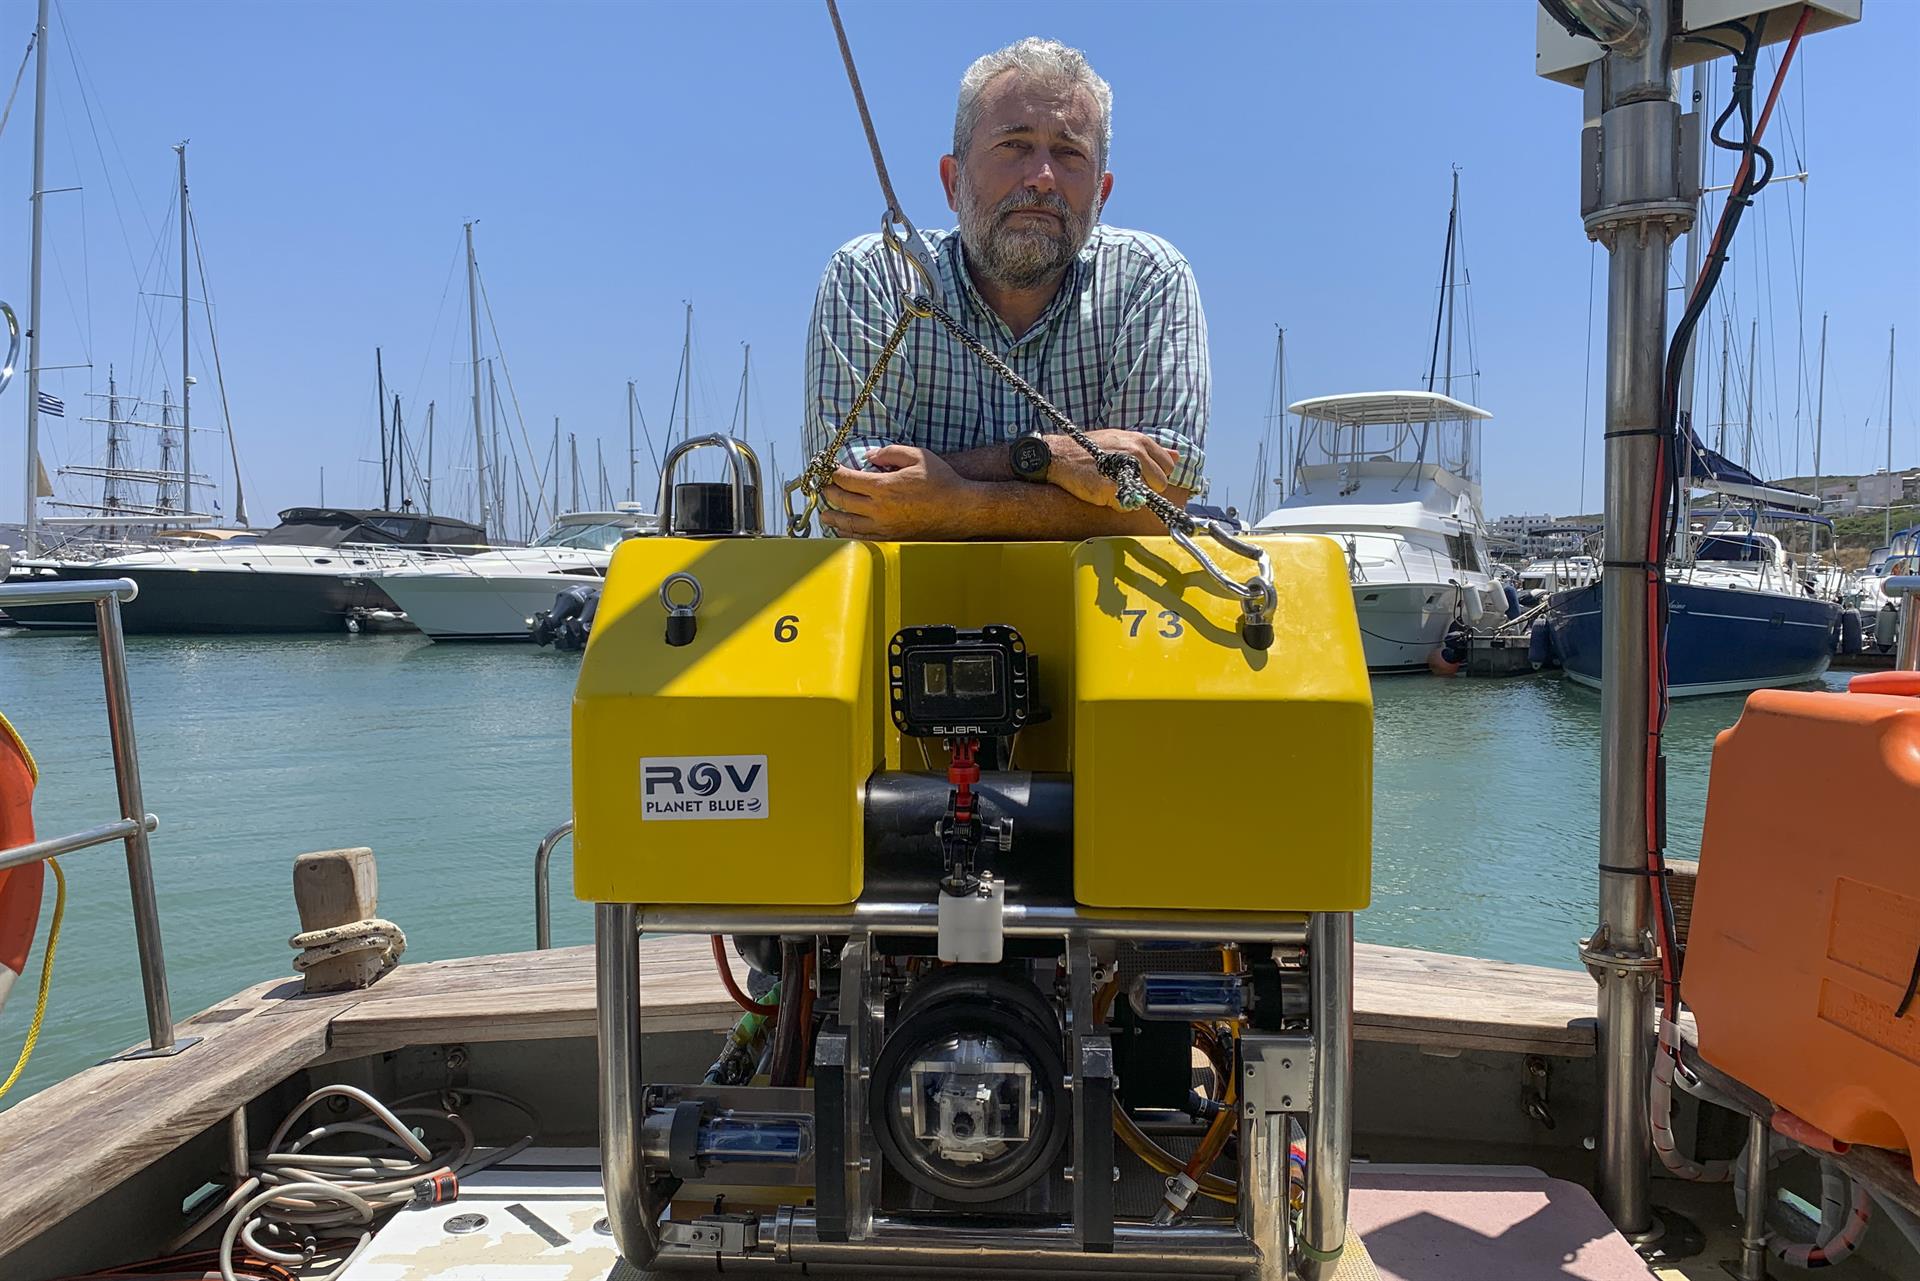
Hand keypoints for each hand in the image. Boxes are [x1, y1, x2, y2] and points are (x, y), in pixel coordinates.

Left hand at [819, 445, 981, 539]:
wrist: (960, 509)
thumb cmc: (941, 480)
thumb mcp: (916, 455)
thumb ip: (889, 452)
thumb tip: (870, 457)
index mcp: (883, 487)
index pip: (847, 480)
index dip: (834, 473)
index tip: (829, 469)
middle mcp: (879, 509)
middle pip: (843, 501)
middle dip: (830, 493)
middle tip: (824, 488)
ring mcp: (884, 527)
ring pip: (849, 524)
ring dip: (834, 517)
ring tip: (825, 513)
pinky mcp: (891, 538)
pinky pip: (862, 538)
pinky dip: (848, 533)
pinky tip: (844, 529)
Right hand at [1044, 430, 1176, 510]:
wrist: (1060, 456)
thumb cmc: (1092, 449)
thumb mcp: (1123, 440)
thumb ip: (1152, 450)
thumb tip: (1178, 456)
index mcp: (1141, 442)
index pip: (1168, 466)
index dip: (1155, 475)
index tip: (1140, 476)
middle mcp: (1136, 454)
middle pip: (1161, 484)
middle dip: (1146, 488)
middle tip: (1123, 482)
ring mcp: (1124, 470)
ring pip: (1145, 496)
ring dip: (1131, 496)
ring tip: (1111, 485)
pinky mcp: (1111, 487)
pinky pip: (1125, 505)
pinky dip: (1115, 503)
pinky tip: (1101, 491)